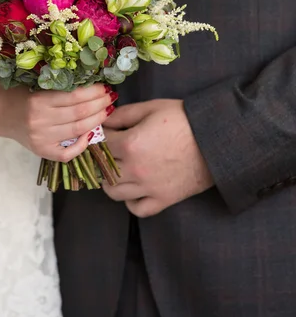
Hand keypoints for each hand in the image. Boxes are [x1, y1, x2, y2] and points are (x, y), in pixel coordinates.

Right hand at [1, 84, 115, 161]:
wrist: (2, 114)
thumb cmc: (23, 96)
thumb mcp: (39, 87)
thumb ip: (61, 90)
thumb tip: (94, 89)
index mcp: (38, 100)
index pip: (74, 96)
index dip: (94, 92)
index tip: (105, 87)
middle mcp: (40, 120)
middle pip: (80, 113)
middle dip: (100, 104)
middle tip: (111, 97)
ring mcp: (42, 139)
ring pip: (78, 130)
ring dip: (97, 120)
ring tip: (107, 110)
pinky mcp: (42, 152)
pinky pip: (68, 153)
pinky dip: (82, 144)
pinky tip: (91, 134)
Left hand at [103, 99, 212, 216]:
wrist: (217, 138)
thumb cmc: (185, 119)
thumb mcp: (152, 107)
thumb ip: (123, 114)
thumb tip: (103, 120)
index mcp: (130, 144)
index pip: (99, 144)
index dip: (98, 136)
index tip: (104, 133)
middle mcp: (135, 169)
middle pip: (102, 169)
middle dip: (101, 158)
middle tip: (108, 150)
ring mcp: (148, 188)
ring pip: (113, 192)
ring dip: (110, 181)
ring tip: (117, 169)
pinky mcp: (163, 199)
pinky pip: (136, 209)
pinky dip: (130, 201)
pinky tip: (134, 188)